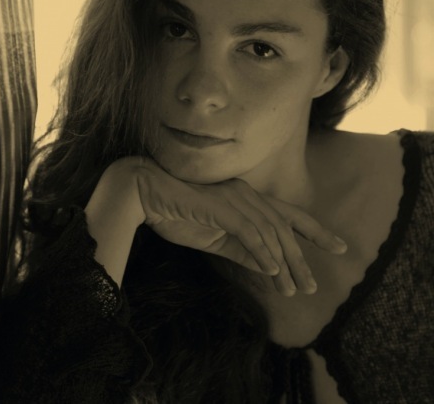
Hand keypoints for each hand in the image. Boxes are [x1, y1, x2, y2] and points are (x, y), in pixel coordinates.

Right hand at [129, 157, 346, 295]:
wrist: (144, 194)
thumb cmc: (177, 212)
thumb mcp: (215, 238)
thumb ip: (242, 249)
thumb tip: (269, 267)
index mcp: (247, 199)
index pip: (289, 216)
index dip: (316, 231)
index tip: (340, 246)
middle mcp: (246, 194)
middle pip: (284, 228)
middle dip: (301, 258)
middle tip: (313, 286)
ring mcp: (234, 198)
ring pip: (270, 232)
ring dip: (283, 262)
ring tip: (293, 289)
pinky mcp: (220, 206)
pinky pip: (247, 231)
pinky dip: (261, 251)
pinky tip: (271, 270)